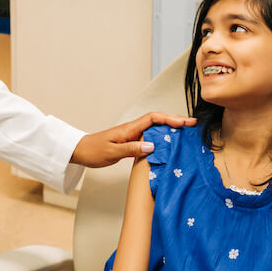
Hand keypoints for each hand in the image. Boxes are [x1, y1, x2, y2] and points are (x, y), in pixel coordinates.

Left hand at [70, 111, 196, 167]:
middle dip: (175, 121)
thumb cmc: (94, 151)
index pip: (154, 118)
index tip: (185, 122)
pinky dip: (161, 138)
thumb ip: (131, 149)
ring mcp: (132, 135)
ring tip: (185, 134)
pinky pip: (149, 137)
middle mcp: (132, 129)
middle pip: (158, 120)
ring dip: (169, 129)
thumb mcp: (112, 152)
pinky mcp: (130, 141)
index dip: (170, 118)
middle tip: (192, 126)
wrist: (80, 151)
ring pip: (155, 128)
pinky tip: (167, 145)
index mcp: (130, 128)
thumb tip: (152, 146)